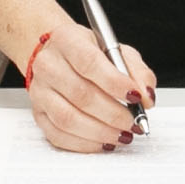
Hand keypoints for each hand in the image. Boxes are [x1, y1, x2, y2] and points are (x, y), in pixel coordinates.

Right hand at [23, 21, 155, 153]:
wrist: (58, 56)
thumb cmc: (88, 53)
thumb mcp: (117, 51)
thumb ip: (137, 71)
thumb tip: (146, 97)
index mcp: (67, 39)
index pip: (89, 62)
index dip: (114, 83)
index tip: (135, 97)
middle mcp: (48, 64)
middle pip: (80, 94)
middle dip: (113, 113)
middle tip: (133, 122)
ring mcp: (40, 90)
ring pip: (68, 118)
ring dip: (101, 132)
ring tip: (122, 134)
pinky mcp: (38, 113)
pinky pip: (58, 135)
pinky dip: (85, 143)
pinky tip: (103, 141)